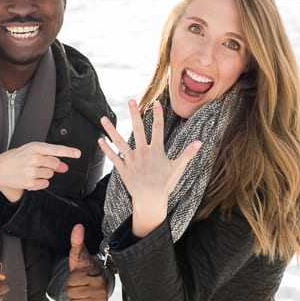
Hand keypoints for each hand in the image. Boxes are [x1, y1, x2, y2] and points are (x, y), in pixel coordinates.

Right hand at [0, 141, 81, 202]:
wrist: (0, 168)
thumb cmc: (17, 158)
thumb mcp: (32, 153)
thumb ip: (49, 158)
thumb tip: (64, 167)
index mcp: (35, 147)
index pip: (55, 149)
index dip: (68, 152)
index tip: (77, 153)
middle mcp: (34, 158)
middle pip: (55, 164)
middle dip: (50, 165)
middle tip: (38, 164)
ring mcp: (32, 171)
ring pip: (50, 174)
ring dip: (44, 174)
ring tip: (31, 171)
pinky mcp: (30, 182)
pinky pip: (45, 184)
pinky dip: (40, 183)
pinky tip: (31, 178)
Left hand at [67, 224, 107, 300]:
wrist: (97, 280)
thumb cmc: (85, 267)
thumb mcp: (78, 255)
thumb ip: (77, 241)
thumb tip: (78, 227)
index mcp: (98, 276)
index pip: (73, 282)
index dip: (72, 278)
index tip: (80, 275)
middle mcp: (102, 291)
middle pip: (73, 294)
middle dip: (73, 288)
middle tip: (80, 283)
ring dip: (76, 298)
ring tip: (83, 290)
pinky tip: (85, 299)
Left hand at [98, 101, 201, 236]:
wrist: (151, 200)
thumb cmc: (165, 184)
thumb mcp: (178, 168)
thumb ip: (188, 153)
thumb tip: (199, 142)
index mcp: (156, 151)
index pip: (157, 128)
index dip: (157, 115)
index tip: (156, 102)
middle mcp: (142, 153)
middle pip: (138, 130)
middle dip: (134, 114)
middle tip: (130, 101)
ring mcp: (131, 161)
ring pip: (120, 142)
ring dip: (111, 130)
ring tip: (103, 118)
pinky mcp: (123, 169)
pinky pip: (113, 158)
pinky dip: (106, 149)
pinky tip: (100, 140)